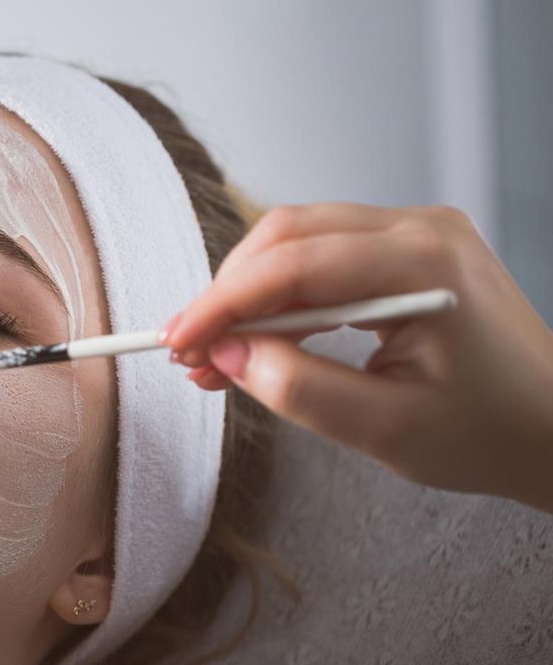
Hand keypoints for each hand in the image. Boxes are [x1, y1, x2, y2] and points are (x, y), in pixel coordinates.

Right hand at [161, 203, 552, 514]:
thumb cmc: (486, 433)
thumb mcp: (382, 428)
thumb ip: (297, 388)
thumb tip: (229, 354)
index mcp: (424, 264)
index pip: (294, 264)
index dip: (222, 302)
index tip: (177, 341)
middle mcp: (421, 230)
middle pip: (289, 236)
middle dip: (228, 294)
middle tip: (188, 353)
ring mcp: (417, 236)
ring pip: (300, 243)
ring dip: (249, 296)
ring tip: (216, 357)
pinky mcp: (409, 254)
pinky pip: (325, 259)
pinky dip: (282, 298)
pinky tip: (257, 342)